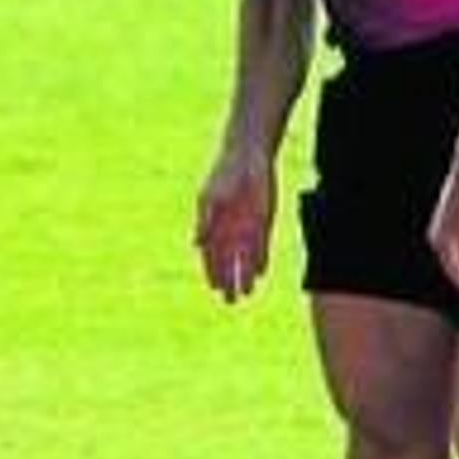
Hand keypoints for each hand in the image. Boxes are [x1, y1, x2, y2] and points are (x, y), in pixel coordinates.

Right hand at [194, 151, 274, 302]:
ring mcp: (247, 227)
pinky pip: (262, 246)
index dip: (212, 273)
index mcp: (213, 225)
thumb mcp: (210, 197)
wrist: (249, 157)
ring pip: (246, 258)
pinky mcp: (263, 221)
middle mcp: (230, 230)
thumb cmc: (224, 175)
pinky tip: (261, 274)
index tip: (214, 289)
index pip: (211, 256)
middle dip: (229, 281)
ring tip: (247, 293)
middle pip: (228, 262)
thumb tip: (195, 244)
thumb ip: (204, 221)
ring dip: (246, 275)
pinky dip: (261, 260)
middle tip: (231, 301)